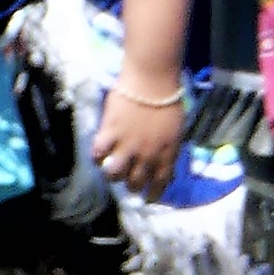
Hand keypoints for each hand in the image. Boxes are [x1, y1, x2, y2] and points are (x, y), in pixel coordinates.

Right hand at [94, 82, 186, 196]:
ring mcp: (126, 146)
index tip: (147, 196)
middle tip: (128, 176)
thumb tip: (165, 165)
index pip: (159, 185)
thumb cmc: (167, 100)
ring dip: (113, 173)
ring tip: (111, 165)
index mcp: (165, 154)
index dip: (152, 194)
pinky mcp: (110, 133)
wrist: (152, 78)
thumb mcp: (176, 130)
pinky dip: (97, 155)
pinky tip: (100, 150)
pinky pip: (98, 154)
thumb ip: (169, 150)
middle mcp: (146, 156)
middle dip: (131, 184)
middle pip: (134, 183)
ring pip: (114, 175)